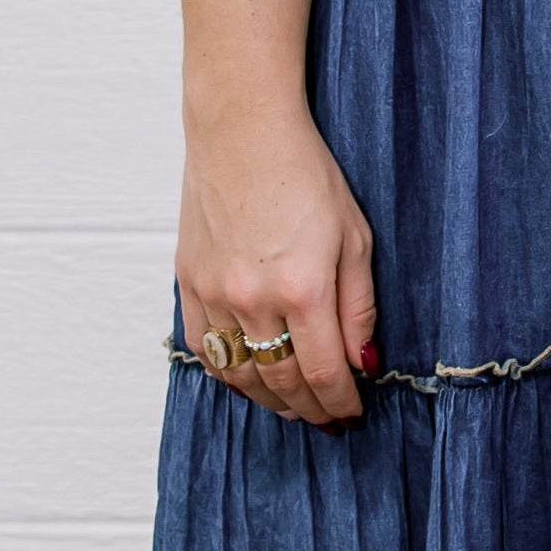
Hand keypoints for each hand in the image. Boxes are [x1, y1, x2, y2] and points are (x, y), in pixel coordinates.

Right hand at [178, 93, 377, 426]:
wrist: (242, 130)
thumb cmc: (306, 174)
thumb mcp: (355, 237)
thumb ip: (359, 308)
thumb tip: (362, 364)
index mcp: (303, 288)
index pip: (324, 373)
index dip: (341, 403)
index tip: (352, 414)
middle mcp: (253, 298)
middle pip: (283, 382)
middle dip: (310, 409)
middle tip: (327, 420)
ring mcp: (214, 293)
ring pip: (241, 374)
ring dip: (271, 400)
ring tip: (294, 408)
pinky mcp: (188, 281)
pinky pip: (204, 349)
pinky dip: (229, 374)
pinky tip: (249, 379)